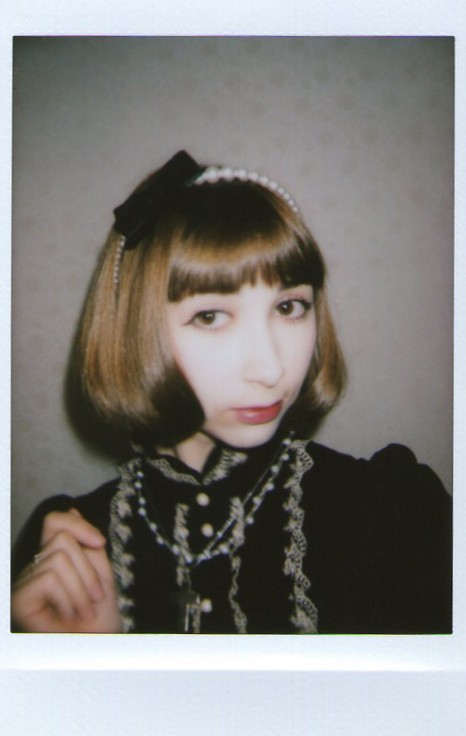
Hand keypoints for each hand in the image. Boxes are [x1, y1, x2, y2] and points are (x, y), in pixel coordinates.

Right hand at [12, 509, 121, 632]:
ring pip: (58, 558)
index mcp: (53, 557)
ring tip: (83, 611)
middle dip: (87, 570)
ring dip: (81, 589)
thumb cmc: (100, 616)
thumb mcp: (99, 570)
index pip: (54, 520)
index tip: (100, 544)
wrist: (99, 647)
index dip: (79, 524)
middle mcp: (35, 568)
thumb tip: (71, 509)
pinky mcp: (19, 599)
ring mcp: (25, 583)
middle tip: (92, 599)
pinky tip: (69, 617)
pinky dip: (68, 597)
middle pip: (61, 538)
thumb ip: (86, 542)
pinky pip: (49, 577)